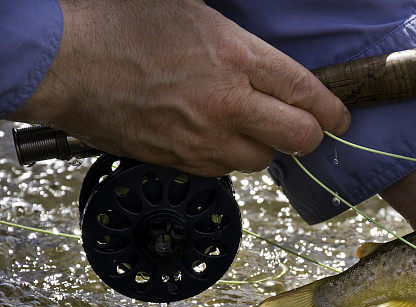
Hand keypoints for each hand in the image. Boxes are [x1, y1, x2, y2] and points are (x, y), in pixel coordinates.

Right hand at [10, 0, 349, 175]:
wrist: (63, 61)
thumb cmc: (120, 23)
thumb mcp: (192, 10)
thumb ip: (240, 41)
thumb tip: (268, 60)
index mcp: (236, 57)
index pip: (307, 94)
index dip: (332, 110)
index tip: (341, 117)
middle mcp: (228, 104)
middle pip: (299, 138)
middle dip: (310, 135)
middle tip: (307, 128)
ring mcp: (204, 139)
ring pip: (262, 161)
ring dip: (265, 147)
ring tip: (249, 127)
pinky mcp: (181, 161)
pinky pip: (224, 171)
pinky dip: (229, 158)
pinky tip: (215, 137)